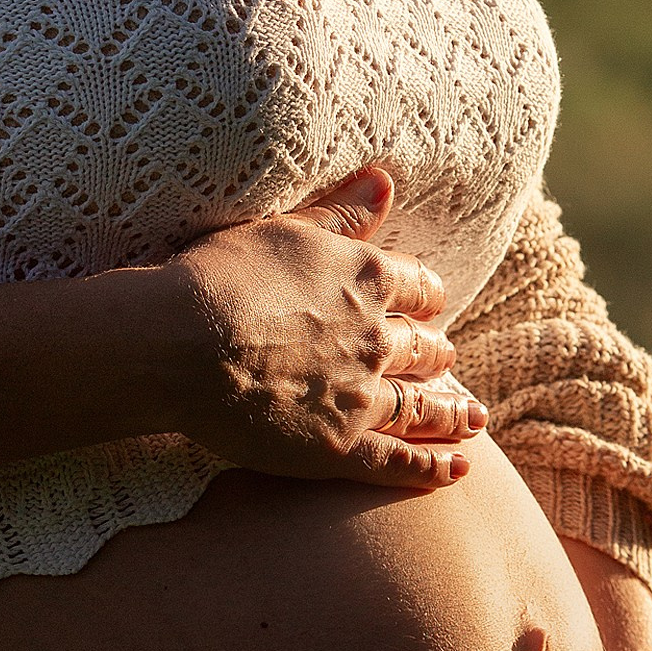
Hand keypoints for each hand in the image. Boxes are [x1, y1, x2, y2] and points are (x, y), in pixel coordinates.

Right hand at [155, 166, 487, 489]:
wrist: (179, 343)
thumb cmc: (218, 275)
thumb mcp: (282, 228)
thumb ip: (339, 213)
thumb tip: (385, 181)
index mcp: (364, 279)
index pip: (415, 285)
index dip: (425, 294)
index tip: (430, 302)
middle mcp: (375, 339)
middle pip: (422, 346)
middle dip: (436, 352)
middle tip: (445, 357)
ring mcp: (361, 397)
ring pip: (422, 405)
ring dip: (451, 410)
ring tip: (472, 416)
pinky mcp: (338, 448)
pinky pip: (397, 462)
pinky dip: (432, 468)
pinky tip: (459, 470)